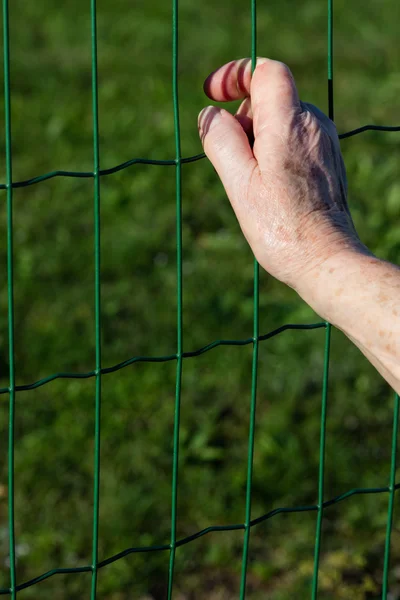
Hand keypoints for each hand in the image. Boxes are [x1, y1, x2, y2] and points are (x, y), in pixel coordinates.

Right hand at [198, 58, 368, 289]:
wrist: (326, 260)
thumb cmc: (282, 228)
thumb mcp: (240, 184)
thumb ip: (221, 140)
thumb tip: (210, 114)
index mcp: (289, 124)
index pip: (266, 71)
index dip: (235, 74)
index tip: (211, 95)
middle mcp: (313, 124)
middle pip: (269, 98)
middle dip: (241, 119)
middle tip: (231, 161)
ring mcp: (324, 142)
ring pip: (280, 120)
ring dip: (255, 139)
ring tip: (251, 183)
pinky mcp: (327, 160)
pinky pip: (293, 139)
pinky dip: (273, 151)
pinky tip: (269, 188)